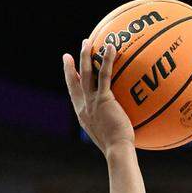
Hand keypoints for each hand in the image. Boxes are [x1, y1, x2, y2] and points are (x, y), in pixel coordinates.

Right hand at [63, 38, 135, 156]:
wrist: (117, 150)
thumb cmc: (118, 148)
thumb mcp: (110, 136)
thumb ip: (112, 125)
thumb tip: (123, 123)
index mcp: (83, 115)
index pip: (74, 95)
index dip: (70, 81)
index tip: (68, 71)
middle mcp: (84, 107)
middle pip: (74, 82)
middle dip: (70, 66)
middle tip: (68, 55)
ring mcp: (91, 103)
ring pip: (85, 74)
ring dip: (85, 56)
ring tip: (87, 42)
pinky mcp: (102, 99)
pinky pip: (104, 75)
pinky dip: (106, 60)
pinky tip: (111, 47)